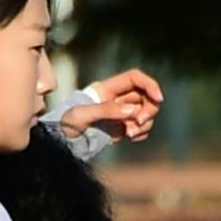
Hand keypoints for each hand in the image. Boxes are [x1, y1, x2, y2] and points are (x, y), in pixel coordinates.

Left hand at [50, 70, 165, 142]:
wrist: (62, 142)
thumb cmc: (67, 124)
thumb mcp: (81, 115)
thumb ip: (106, 110)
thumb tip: (131, 112)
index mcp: (108, 88)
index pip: (135, 79)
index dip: (150, 85)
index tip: (158, 99)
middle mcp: (118, 98)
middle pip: (146, 97)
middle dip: (148, 110)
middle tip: (138, 123)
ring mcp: (122, 113)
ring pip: (146, 113)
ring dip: (144, 124)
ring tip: (129, 134)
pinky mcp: (124, 128)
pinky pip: (142, 127)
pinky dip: (141, 133)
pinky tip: (130, 138)